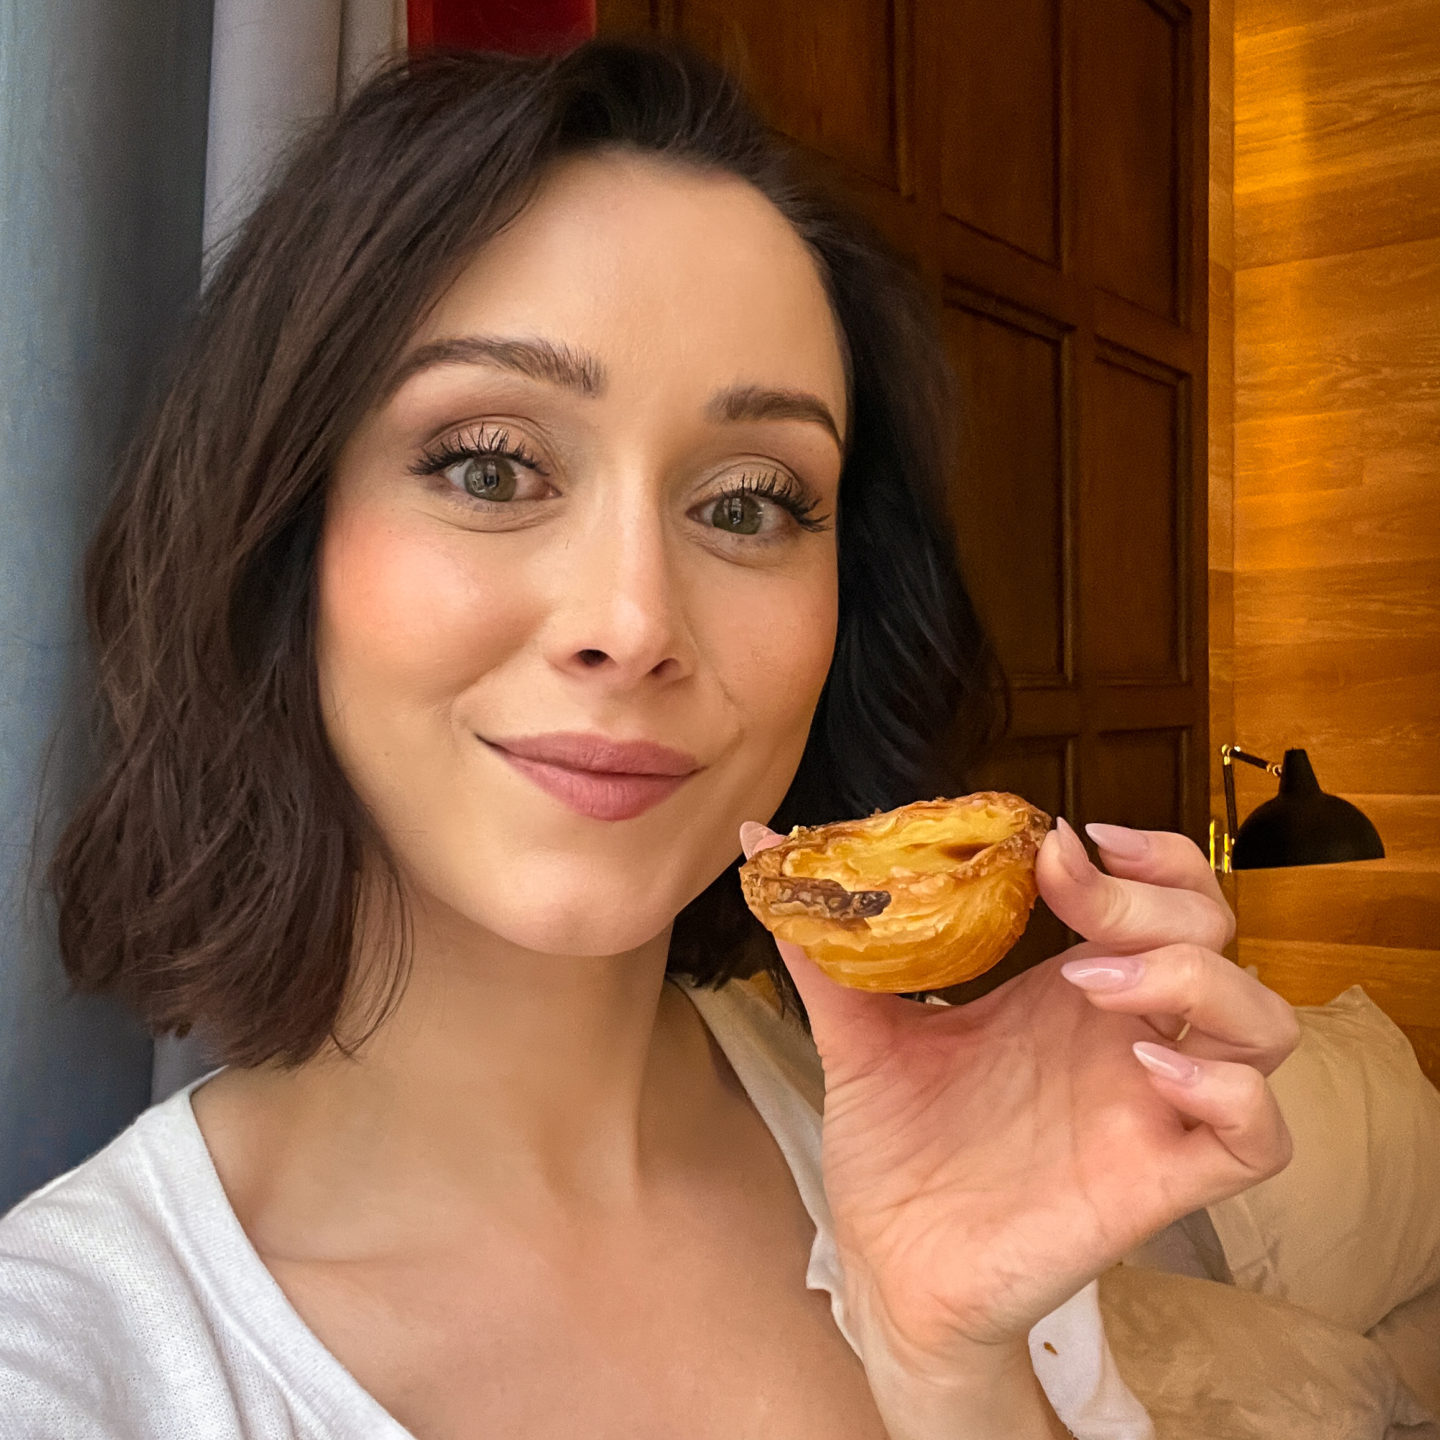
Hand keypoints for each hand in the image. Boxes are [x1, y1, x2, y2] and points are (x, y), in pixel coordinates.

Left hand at [737, 815, 1299, 1389]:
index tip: (1050, 841)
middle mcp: (1120, 1037)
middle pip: (1211, 930)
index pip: (1151, 892)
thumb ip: (821, 943)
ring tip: (1091, 983)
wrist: (888, 1266)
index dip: (1127, 853)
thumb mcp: (855, 1030)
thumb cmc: (893, 1149)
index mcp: (1062, 991)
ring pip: (1261, 1021)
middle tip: (1073, 894)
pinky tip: (1146, 1071)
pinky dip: (1228, 1089)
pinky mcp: (1160, 1180)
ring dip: (1195, 978)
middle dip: (1156, 893)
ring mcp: (1150, 1107)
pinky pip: (1257, 1133)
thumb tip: (761, 846)